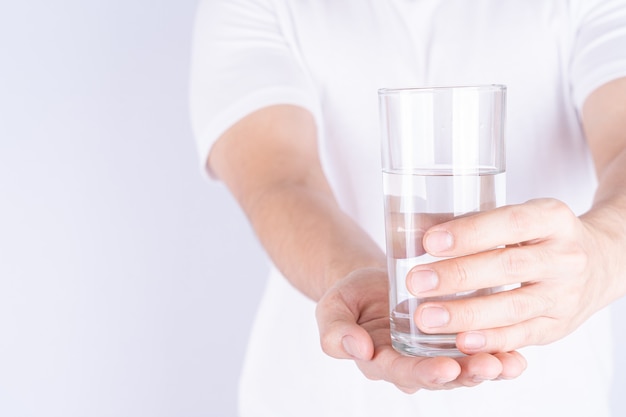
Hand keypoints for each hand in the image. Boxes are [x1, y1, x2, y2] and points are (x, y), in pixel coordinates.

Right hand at [315, 267, 526, 392]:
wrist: (370, 283)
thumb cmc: (350, 297)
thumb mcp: (332, 309)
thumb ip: (336, 332)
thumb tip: (356, 348)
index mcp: (381, 362)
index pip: (403, 373)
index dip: (425, 373)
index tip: (445, 368)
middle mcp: (412, 365)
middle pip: (442, 376)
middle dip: (466, 374)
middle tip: (488, 365)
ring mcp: (435, 354)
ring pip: (465, 368)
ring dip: (489, 368)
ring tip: (510, 364)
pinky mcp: (454, 340)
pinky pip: (477, 350)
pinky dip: (499, 353)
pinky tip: (518, 354)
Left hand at [408, 198, 609, 353]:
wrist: (598, 263)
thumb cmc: (538, 237)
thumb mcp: (515, 218)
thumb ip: (467, 222)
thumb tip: (408, 228)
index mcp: (552, 218)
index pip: (510, 223)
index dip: (470, 233)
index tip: (429, 242)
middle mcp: (564, 256)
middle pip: (508, 267)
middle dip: (458, 275)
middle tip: (416, 282)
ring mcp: (564, 295)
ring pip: (513, 307)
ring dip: (466, 314)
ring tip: (426, 317)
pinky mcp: (557, 326)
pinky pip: (522, 336)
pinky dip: (490, 340)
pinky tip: (461, 341)